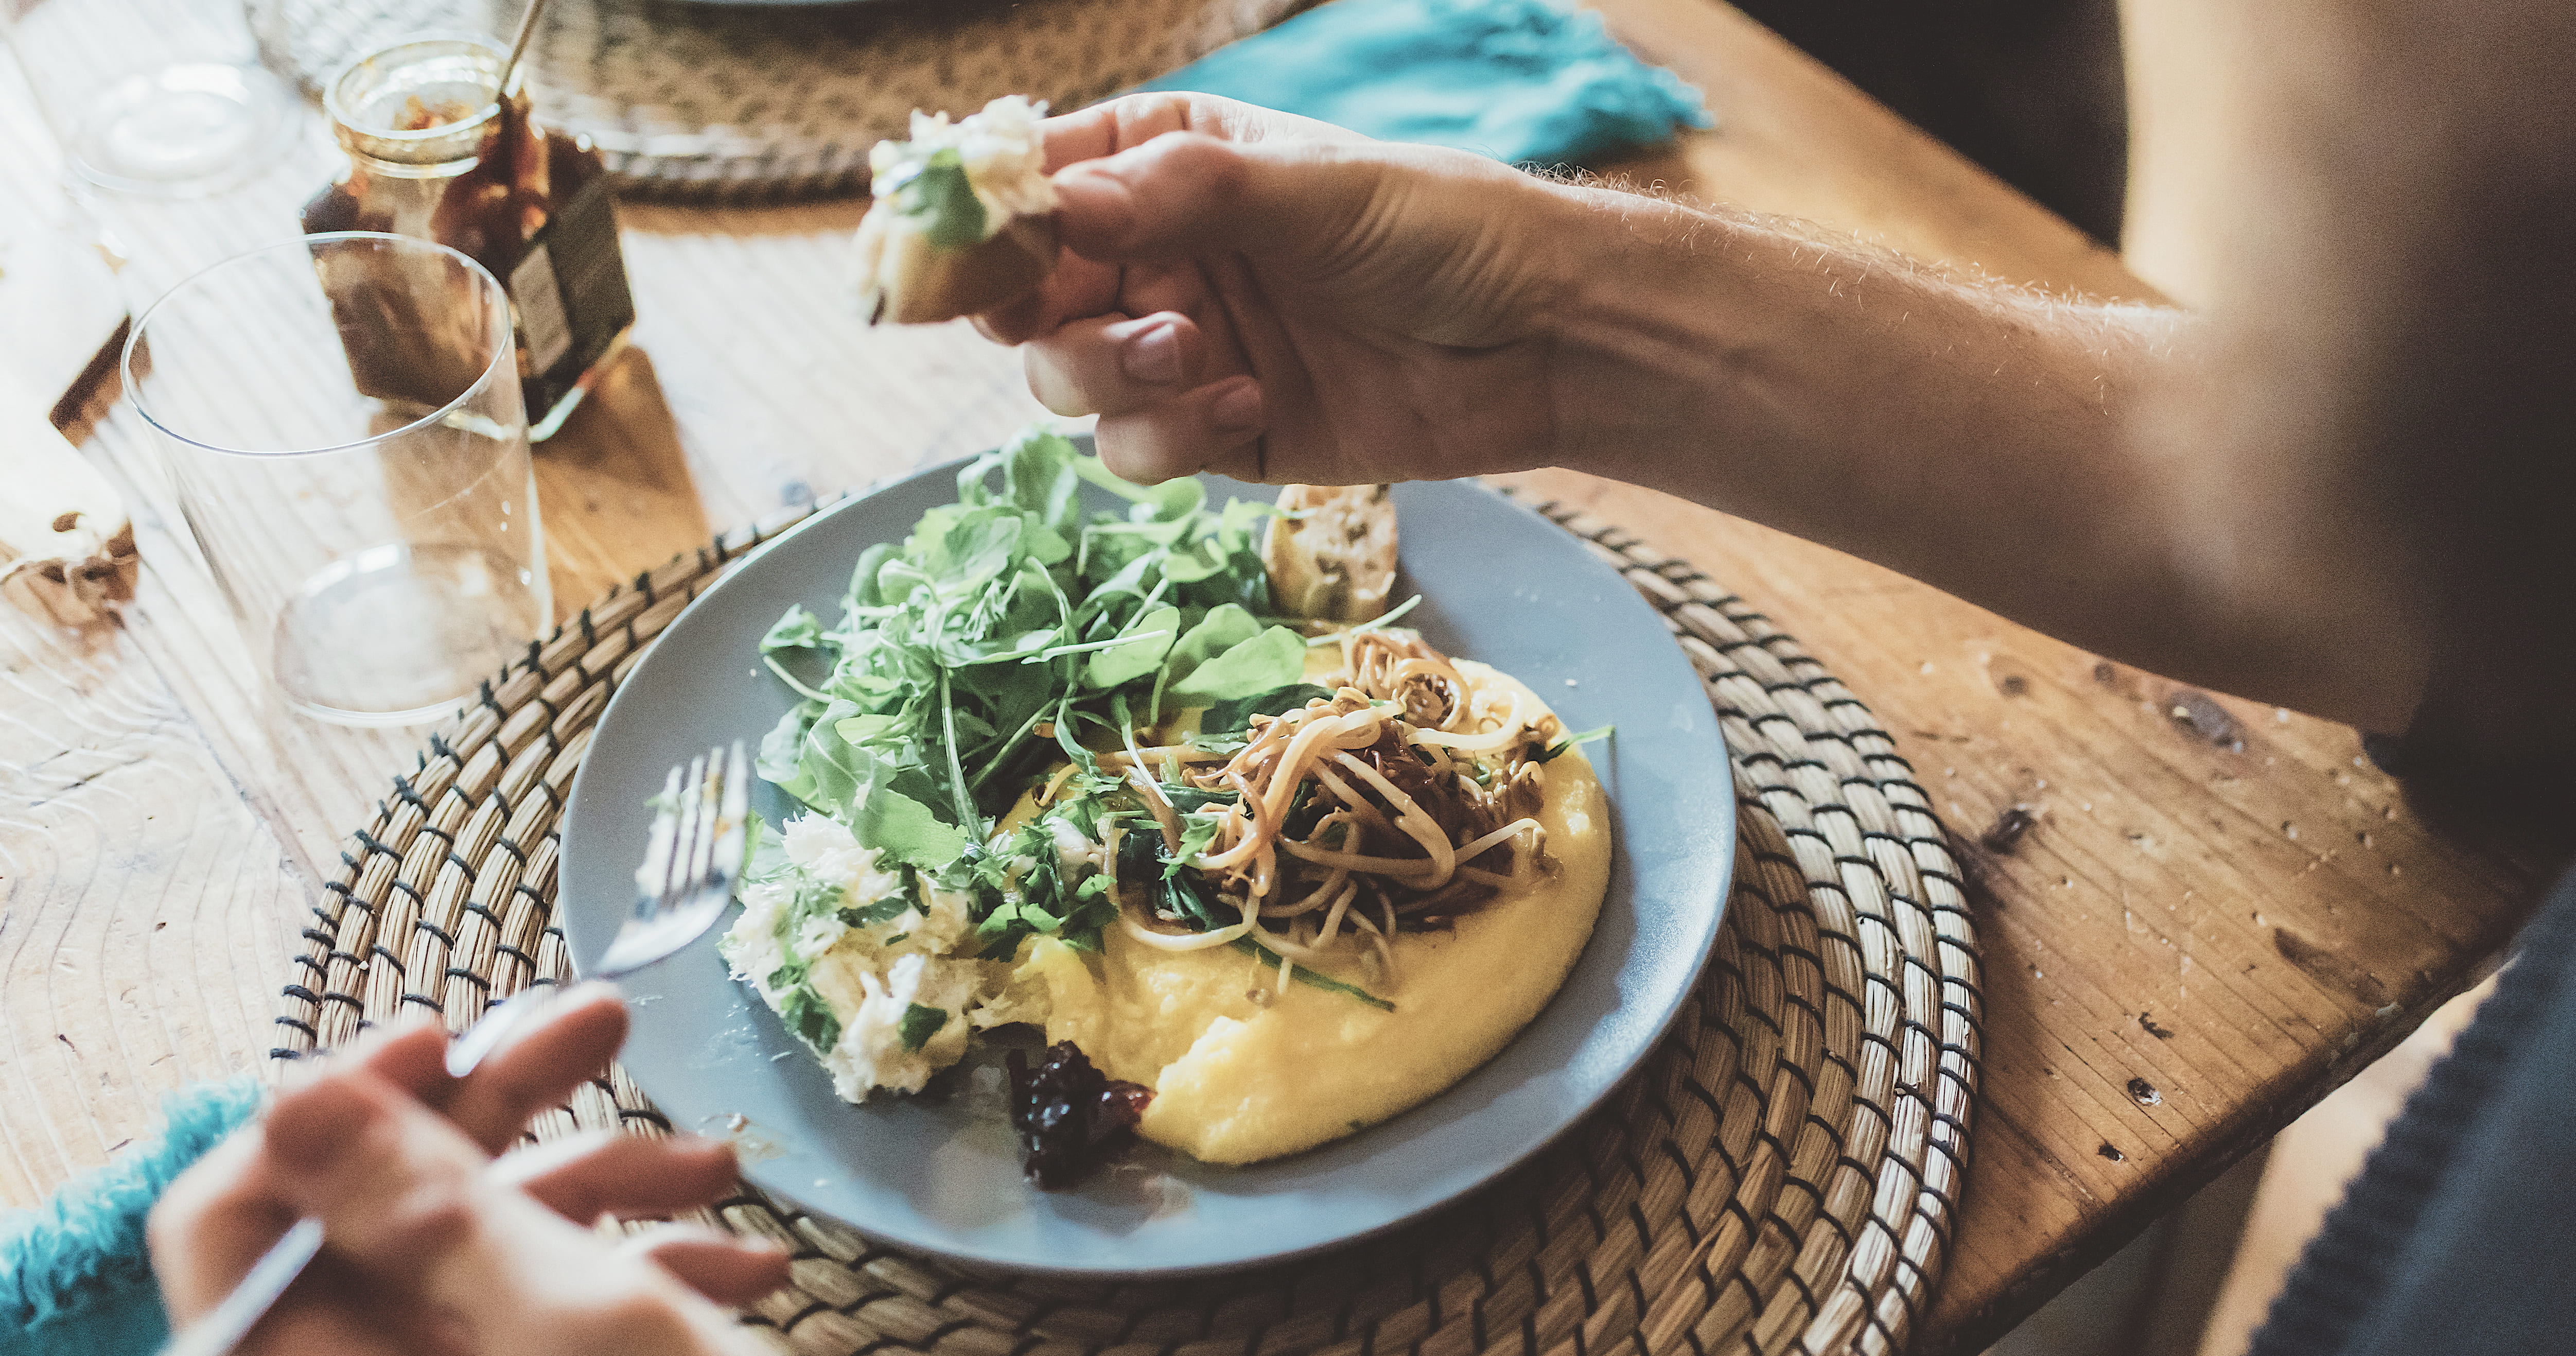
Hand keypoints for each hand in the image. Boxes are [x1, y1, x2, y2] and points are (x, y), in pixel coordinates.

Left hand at [150, 987, 787, 1355]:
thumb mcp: (568, 1319)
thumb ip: (424, 1208)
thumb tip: (296, 1098)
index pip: (235, 1220)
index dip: (330, 1109)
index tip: (450, 1031)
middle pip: (373, 1217)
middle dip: (508, 1112)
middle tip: (608, 1021)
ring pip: (481, 1254)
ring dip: (609, 1189)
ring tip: (721, 1168)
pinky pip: (545, 1317)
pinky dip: (639, 1270)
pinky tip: (742, 1258)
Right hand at [978, 92, 1598, 485]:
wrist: (1539, 340)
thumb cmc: (1438, 227)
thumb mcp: (1309, 186)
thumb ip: (1180, 191)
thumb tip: (1057, 204)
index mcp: (1164, 159)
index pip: (1035, 182)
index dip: (982, 219)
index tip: (960, 251)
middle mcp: (1155, 252)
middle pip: (1025, 297)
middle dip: (1049, 317)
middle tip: (1104, 320)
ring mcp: (1180, 346)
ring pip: (1067, 382)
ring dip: (1112, 379)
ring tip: (1201, 358)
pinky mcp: (1214, 430)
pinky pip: (1136, 449)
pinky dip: (1173, 438)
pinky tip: (1252, 408)